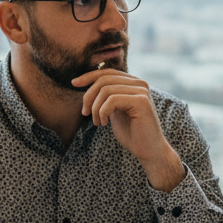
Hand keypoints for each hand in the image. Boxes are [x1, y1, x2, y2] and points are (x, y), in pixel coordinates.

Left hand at [71, 68, 184, 191]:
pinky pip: (112, 100)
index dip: (89, 76)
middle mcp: (140, 83)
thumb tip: (87, 83)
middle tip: (85, 113)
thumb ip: (107, 96)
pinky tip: (104, 123)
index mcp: (134, 83)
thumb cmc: (131, 133)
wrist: (148, 150)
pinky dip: (102, 112)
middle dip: (89, 96)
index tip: (74, 83)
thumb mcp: (114, 110)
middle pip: (104, 79)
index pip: (108, 72)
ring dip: (95, 108)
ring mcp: (142, 91)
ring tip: (97, 122)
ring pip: (106, 90)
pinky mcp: (141, 101)